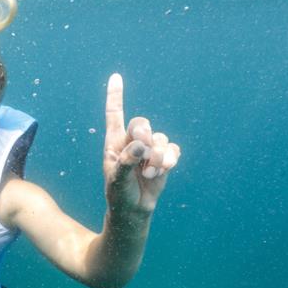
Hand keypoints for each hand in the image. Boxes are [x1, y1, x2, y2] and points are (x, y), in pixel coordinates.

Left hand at [103, 74, 180, 214]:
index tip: (115, 77)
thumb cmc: (119, 194)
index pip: (115, 114)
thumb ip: (126, 161)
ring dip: (157, 158)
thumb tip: (139, 145)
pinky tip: (162, 171)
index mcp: (114, 142)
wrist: (133, 210)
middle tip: (142, 153)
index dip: (116, 96)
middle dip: (144, 135)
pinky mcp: (164, 158)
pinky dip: (169, 160)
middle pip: (142, 123)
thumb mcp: (117, 180)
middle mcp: (132, 142)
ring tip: (148, 174)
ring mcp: (149, 149)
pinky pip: (173, 149)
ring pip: (160, 139)